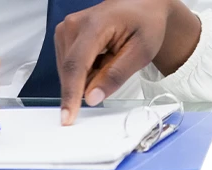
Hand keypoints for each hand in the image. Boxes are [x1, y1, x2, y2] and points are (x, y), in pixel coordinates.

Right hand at [54, 0, 200, 124]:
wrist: (144, 6)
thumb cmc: (145, 23)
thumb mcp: (140, 52)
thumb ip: (115, 76)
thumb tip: (92, 98)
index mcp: (93, 25)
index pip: (76, 66)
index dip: (71, 95)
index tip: (68, 117)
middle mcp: (73, 25)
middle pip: (70, 71)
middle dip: (90, 82)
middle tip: (118, 65)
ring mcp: (66, 29)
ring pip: (69, 71)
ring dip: (90, 75)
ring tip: (112, 57)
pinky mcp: (65, 36)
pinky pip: (71, 65)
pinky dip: (87, 69)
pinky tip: (103, 57)